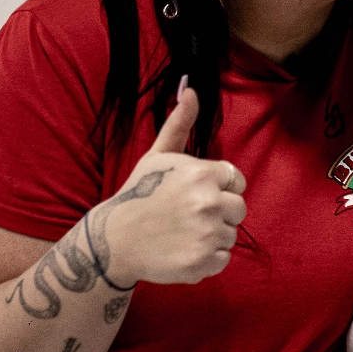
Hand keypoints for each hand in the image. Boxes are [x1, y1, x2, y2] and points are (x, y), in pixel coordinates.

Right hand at [103, 82, 247, 285]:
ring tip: (182, 233)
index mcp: (203, 174)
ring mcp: (207, 234)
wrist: (113, 240)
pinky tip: (182, 250)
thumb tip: (191, 89)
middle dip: (219, 212)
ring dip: (211, 236)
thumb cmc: (139, 194)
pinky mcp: (203, 262)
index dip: (218, 187)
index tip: (194, 194)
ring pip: (230, 235)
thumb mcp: (158, 155)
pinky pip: (223, 259)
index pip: (236, 180)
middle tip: (188, 215)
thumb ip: (180, 123)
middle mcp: (209, 203)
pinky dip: (206, 259)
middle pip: (239, 209)